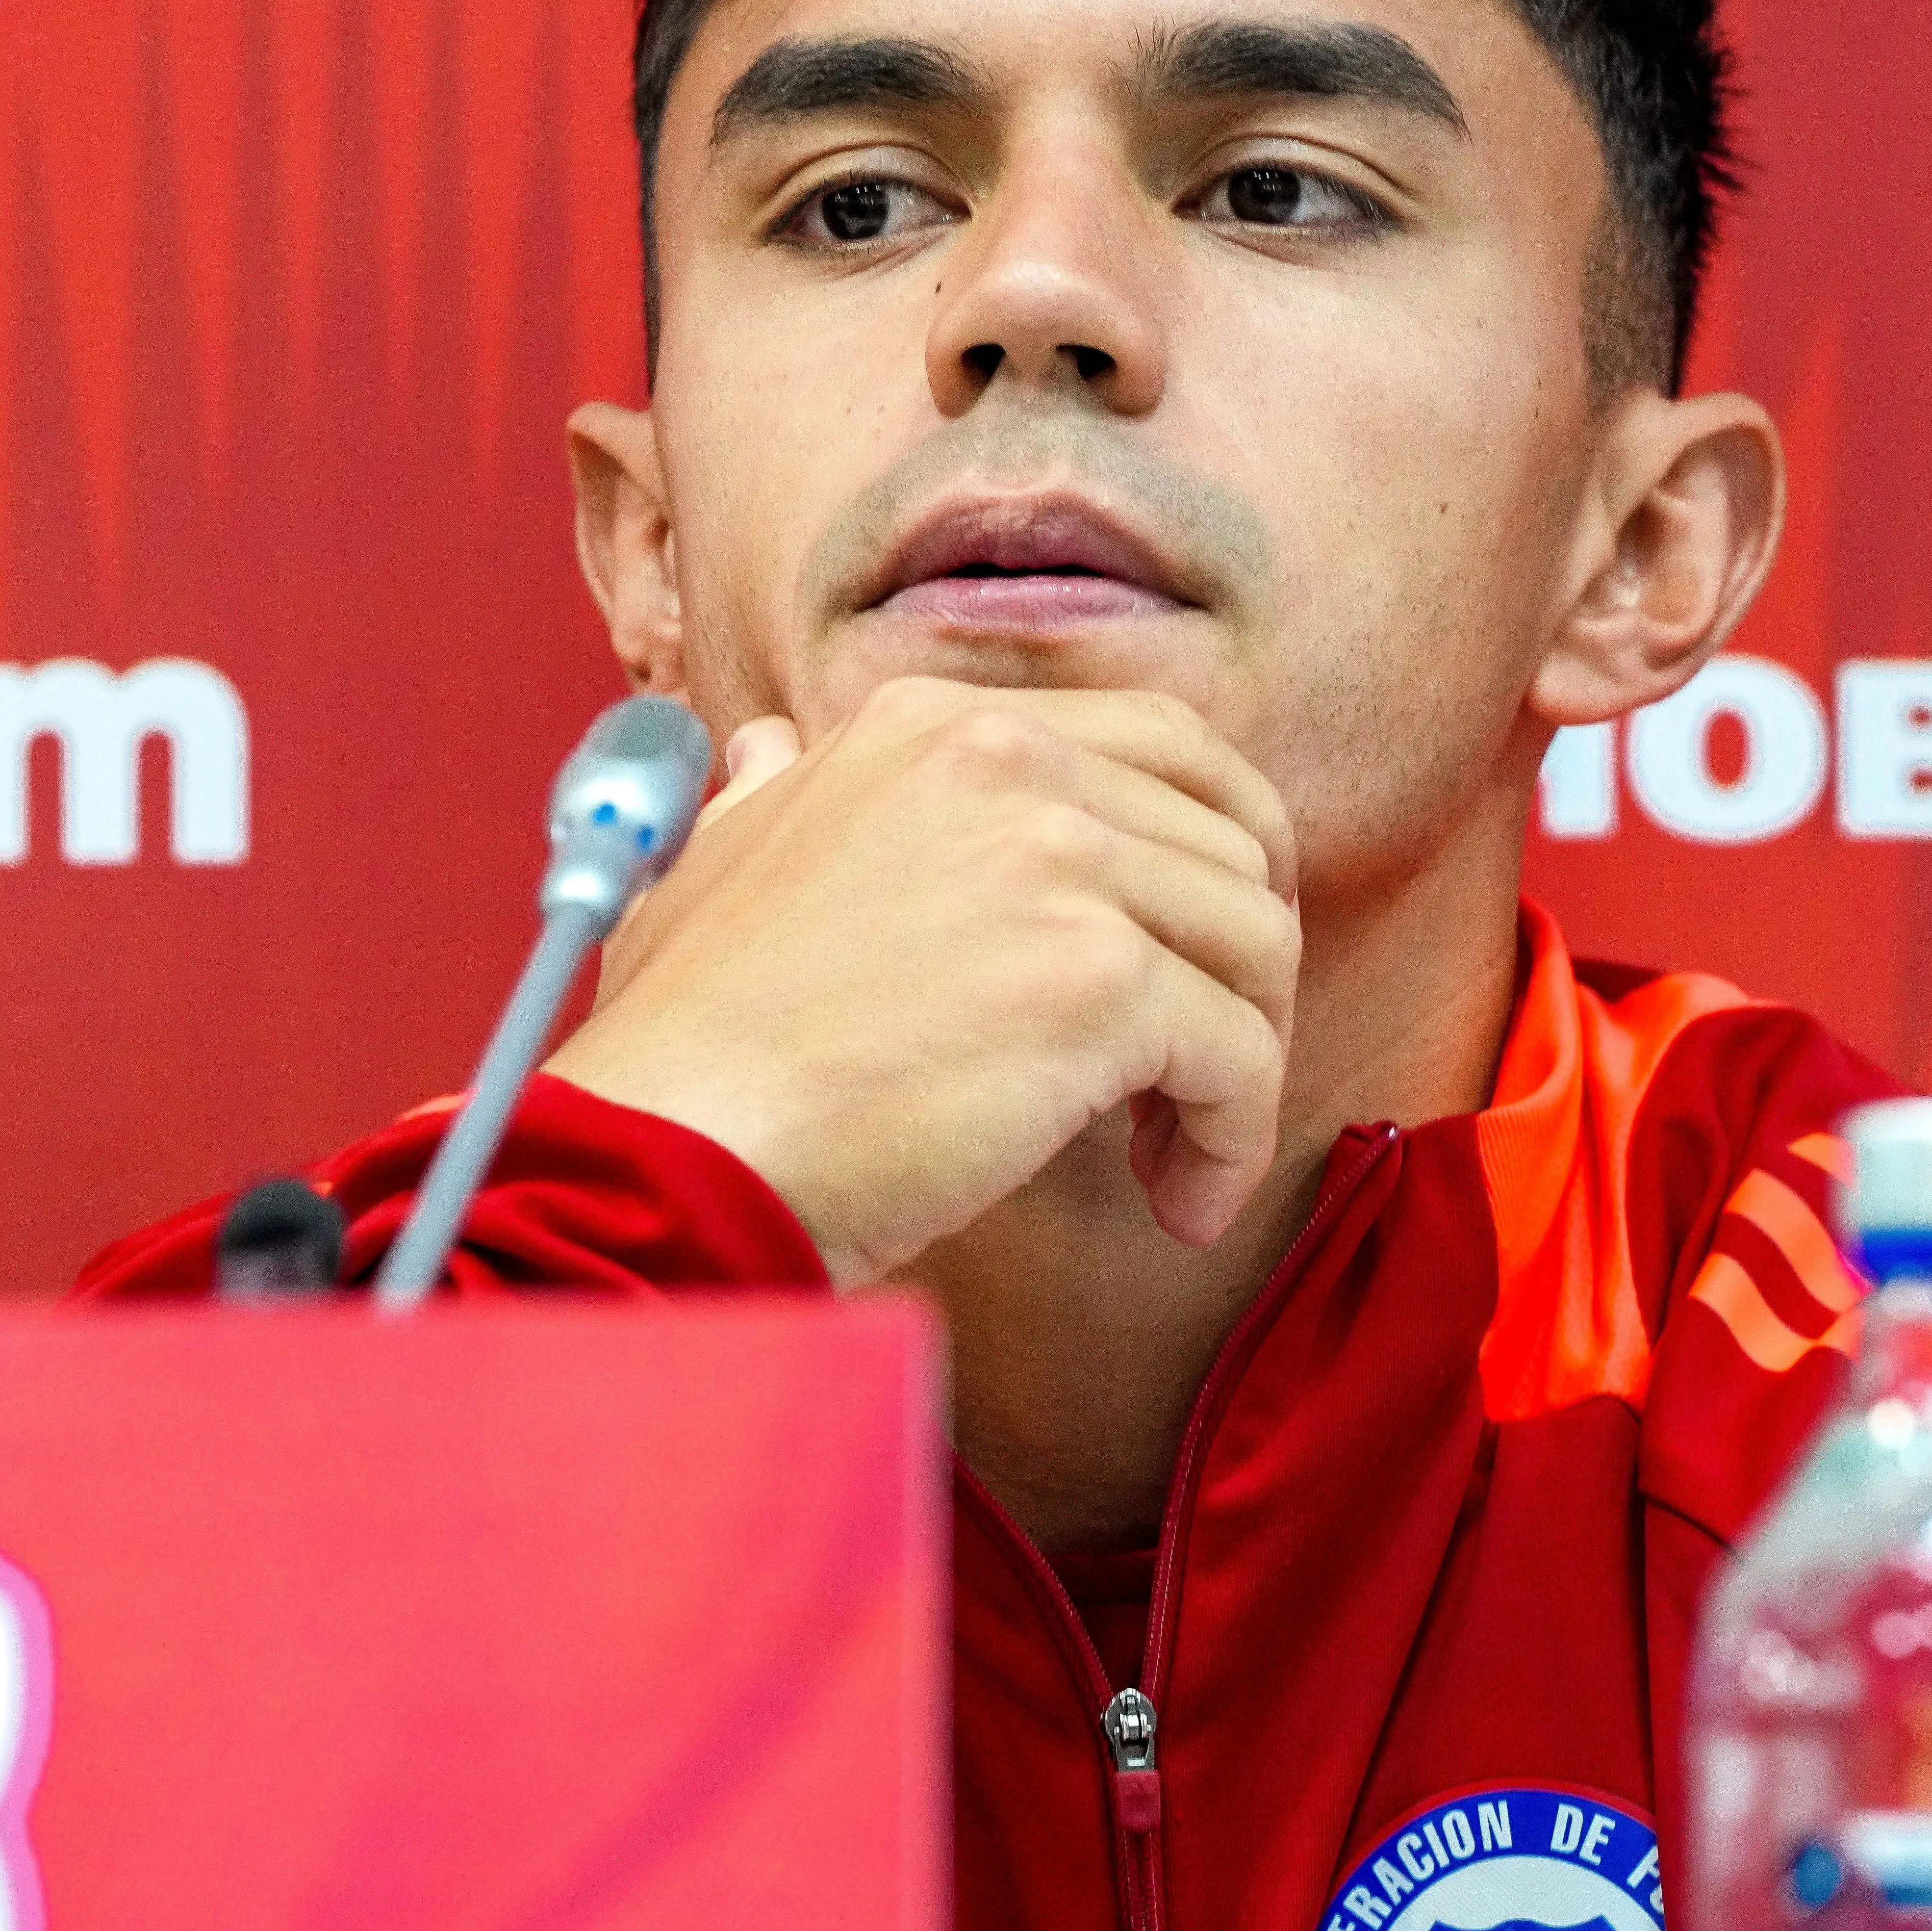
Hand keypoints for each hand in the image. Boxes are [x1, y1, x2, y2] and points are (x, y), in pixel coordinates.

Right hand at [546, 676, 1299, 1284]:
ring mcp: (1055, 860)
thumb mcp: (713, 866)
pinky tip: (1179, 1204)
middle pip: (1230, 848)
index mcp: (929, 726)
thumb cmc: (687, 1043)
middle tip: (1191, 1075)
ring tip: (1170, 1152)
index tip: (1205, 954)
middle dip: (1238, 971)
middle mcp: (1004, 759)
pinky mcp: (1096, 979)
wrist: (673, 1142)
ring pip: (1258, 947)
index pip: (1165, 746)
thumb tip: (771, 751)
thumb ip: (772, 798)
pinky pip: (1242, 1060)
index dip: (1220, 852)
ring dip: (1239, 1064)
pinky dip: (1231, 1143)